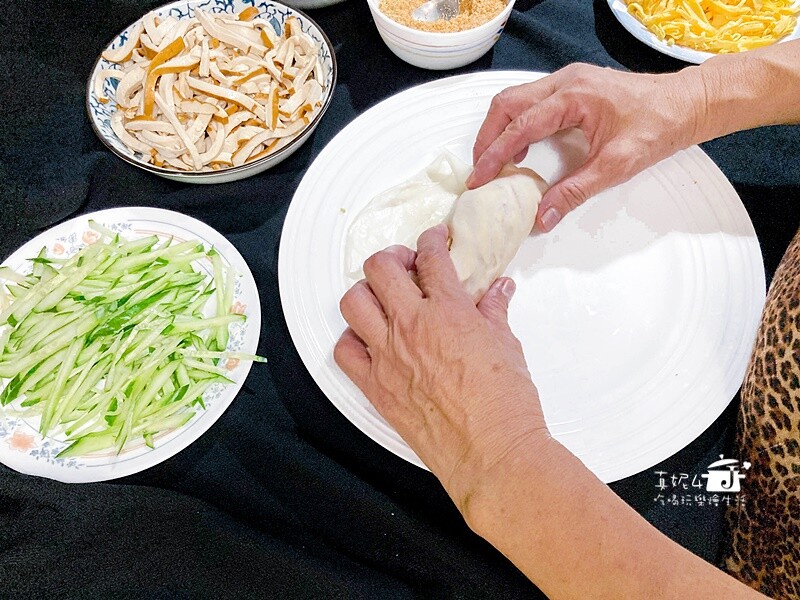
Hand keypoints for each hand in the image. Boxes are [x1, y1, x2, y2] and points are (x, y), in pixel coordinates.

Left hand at [334, 224, 547, 514]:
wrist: (491, 452)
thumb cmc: (505, 404)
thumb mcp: (508, 346)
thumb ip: (495, 312)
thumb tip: (497, 292)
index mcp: (448, 310)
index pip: (431, 257)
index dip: (431, 241)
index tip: (433, 241)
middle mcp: (412, 326)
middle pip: (381, 267)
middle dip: (392, 257)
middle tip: (404, 265)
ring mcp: (388, 355)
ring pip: (353, 302)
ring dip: (365, 292)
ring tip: (381, 298)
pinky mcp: (376, 386)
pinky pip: (345, 351)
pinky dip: (352, 339)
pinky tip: (368, 340)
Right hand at [468, 63, 705, 231]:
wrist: (686, 105)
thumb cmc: (659, 127)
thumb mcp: (616, 165)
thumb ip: (574, 192)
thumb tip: (543, 216)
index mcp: (574, 96)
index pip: (520, 125)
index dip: (494, 154)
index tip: (479, 178)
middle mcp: (565, 81)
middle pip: (506, 104)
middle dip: (487, 138)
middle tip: (481, 171)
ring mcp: (567, 81)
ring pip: (515, 100)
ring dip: (499, 130)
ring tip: (495, 162)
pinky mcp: (571, 88)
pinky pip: (530, 101)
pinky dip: (515, 124)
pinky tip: (520, 148)